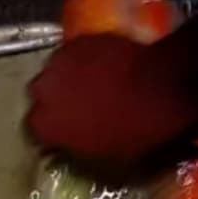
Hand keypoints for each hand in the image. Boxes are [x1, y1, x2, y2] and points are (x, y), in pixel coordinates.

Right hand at [25, 33, 197, 171]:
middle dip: (55, 102)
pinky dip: (83, 61)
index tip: (65, 133)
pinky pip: (74, 54)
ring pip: (55, 72)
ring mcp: (59, 61)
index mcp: (45, 125)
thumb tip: (70, 149)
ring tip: (91, 84)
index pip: (34, 130)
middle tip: (78, 107)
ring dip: (66, 79)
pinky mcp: (78, 40)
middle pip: (40, 97)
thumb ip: (80, 152)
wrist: (162, 85)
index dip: (51, 131)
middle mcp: (42, 91)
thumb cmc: (137, 131)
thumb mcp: (109, 158)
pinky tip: (102, 66)